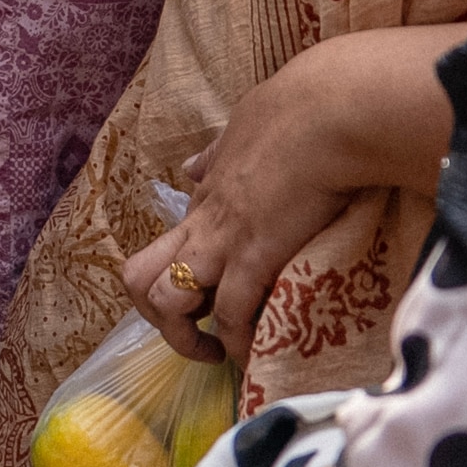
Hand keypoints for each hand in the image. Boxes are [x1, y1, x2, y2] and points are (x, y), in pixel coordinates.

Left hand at [120, 26, 461, 362]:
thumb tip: (192, 165)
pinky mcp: (253, 257)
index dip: (180, 279)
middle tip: (197, 335)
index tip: (210, 301)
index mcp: (204, 196)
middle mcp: (202, 223)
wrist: (328, 114)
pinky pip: (228, 316)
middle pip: (138, 279)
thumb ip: (218, 154)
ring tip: (221, 353)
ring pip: (165, 302)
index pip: (166, 247)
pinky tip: (260, 352)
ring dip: (188, 338)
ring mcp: (222, 242)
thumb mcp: (242, 129)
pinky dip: (240, 342)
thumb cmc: (299, 113)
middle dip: (158, 316)